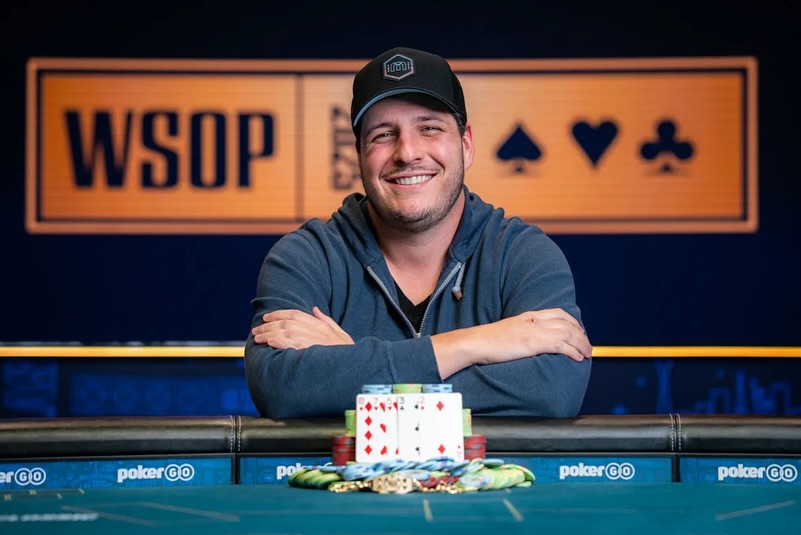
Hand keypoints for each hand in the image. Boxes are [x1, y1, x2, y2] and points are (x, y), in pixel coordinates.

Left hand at [252, 307, 353, 348]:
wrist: (356, 364)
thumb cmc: (347, 351)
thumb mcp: (340, 333)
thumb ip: (326, 320)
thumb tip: (315, 309)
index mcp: (320, 325)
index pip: (295, 314)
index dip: (279, 314)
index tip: (267, 317)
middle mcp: (315, 330)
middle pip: (287, 322)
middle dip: (269, 325)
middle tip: (257, 330)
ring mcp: (313, 340)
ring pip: (286, 331)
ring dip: (269, 333)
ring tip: (258, 338)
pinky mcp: (311, 351)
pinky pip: (291, 344)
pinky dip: (279, 341)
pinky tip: (270, 343)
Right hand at [432, 308, 591, 377]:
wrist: (476, 342)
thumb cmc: (489, 340)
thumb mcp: (509, 330)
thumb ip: (523, 331)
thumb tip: (531, 341)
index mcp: (529, 315)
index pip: (558, 313)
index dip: (573, 322)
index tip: (580, 332)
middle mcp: (535, 320)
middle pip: (567, 323)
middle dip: (582, 335)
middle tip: (588, 346)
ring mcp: (534, 330)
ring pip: (568, 333)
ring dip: (581, 344)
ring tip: (587, 354)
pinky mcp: (533, 342)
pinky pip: (560, 344)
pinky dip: (572, 350)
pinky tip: (577, 357)